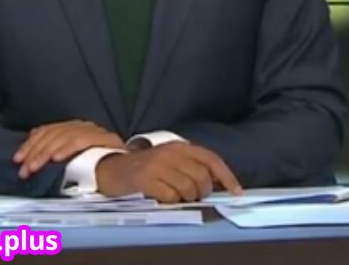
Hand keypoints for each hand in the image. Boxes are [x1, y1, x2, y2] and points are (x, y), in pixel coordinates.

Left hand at [13, 120, 123, 178]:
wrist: (131, 173)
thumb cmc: (101, 172)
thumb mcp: (73, 162)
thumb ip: (56, 151)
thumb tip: (32, 146)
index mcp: (76, 129)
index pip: (48, 130)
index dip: (31, 143)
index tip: (18, 159)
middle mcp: (86, 127)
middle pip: (54, 132)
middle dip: (35, 151)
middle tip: (25, 169)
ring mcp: (97, 132)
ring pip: (65, 135)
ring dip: (46, 153)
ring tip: (36, 167)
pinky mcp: (107, 139)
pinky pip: (83, 140)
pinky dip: (67, 148)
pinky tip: (57, 159)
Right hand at [95, 142, 241, 202]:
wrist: (111, 168)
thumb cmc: (146, 166)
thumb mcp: (171, 159)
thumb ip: (193, 166)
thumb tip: (218, 183)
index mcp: (181, 146)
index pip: (211, 159)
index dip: (227, 176)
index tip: (236, 192)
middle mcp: (172, 153)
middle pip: (202, 177)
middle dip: (202, 192)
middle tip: (193, 196)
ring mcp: (158, 165)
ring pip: (188, 188)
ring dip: (186, 198)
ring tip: (176, 196)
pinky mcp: (146, 179)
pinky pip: (170, 196)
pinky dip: (171, 201)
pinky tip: (163, 197)